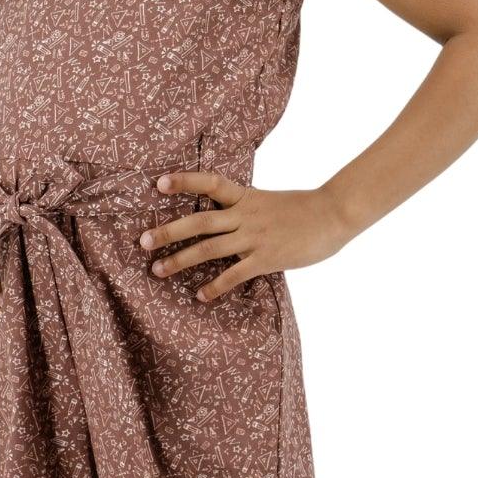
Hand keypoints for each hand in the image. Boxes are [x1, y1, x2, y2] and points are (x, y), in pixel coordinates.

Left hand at [139, 171, 351, 303]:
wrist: (335, 214)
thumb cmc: (304, 209)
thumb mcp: (270, 201)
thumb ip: (247, 209)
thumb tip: (226, 218)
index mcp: (246, 196)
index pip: (209, 183)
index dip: (184, 182)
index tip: (159, 183)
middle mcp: (245, 215)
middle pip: (198, 222)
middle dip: (168, 232)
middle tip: (143, 241)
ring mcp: (255, 237)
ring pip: (209, 249)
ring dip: (180, 260)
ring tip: (157, 270)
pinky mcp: (267, 258)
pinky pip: (234, 275)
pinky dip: (214, 286)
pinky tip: (200, 296)